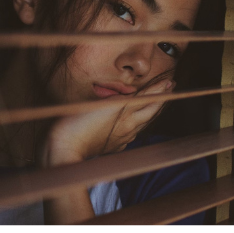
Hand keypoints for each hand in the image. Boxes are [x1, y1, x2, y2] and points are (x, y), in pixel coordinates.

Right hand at [39, 79, 173, 166]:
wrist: (63, 151)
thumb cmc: (79, 125)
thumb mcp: (105, 105)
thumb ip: (126, 99)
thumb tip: (147, 94)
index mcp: (127, 117)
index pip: (150, 100)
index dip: (161, 90)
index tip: (170, 81)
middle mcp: (128, 129)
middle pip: (149, 112)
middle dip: (160, 100)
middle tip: (168, 88)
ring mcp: (120, 139)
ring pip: (140, 123)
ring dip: (149, 111)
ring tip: (154, 102)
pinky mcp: (111, 146)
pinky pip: (129, 134)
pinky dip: (135, 124)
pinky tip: (132, 124)